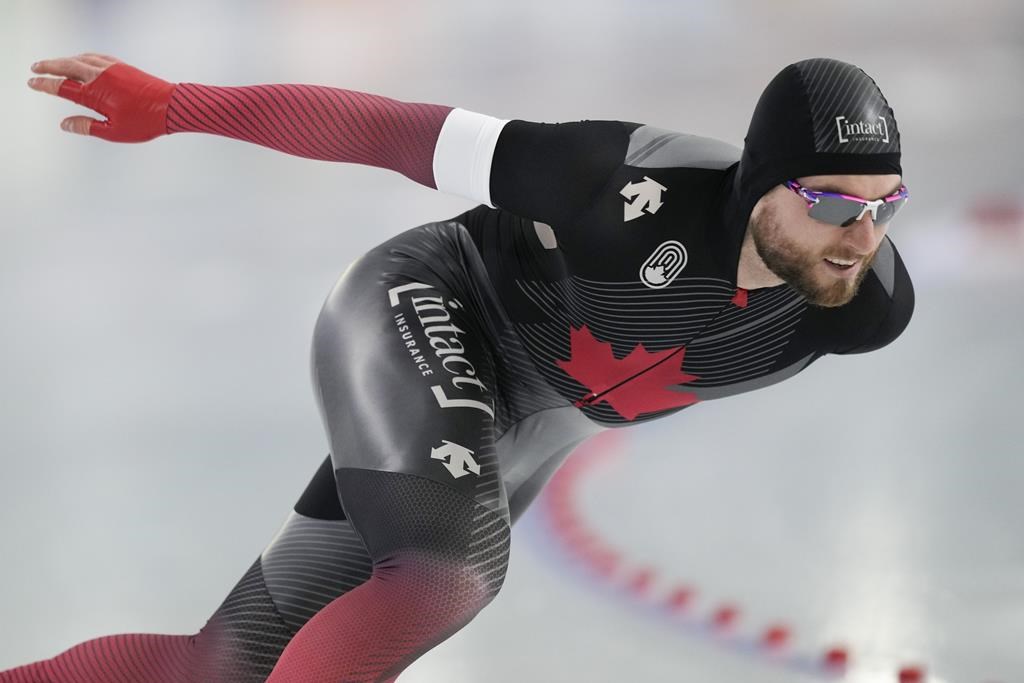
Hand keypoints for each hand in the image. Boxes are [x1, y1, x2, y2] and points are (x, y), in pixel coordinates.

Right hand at [28, 53, 176, 141]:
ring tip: (54, 64)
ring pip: (80, 59)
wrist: (171, 106)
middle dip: (49, 67)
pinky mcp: (122, 66)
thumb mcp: (114, 132)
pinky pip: (96, 57)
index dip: (45, 84)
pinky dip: (83, 57)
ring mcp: (111, 68)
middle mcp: (100, 76)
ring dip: (64, 60)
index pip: (62, 87)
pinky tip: (81, 60)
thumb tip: (65, 124)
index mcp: (95, 93)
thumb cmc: (145, 121)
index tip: (32, 82)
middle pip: (66, 67)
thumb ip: (88, 127)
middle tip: (36, 68)